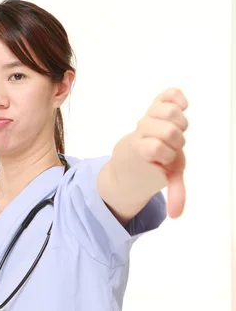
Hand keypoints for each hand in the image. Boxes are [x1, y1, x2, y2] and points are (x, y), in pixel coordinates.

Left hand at [110, 87, 188, 217]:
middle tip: (171, 145)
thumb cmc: (151, 167)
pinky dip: (177, 98)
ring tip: (174, 129)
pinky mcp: (156, 106)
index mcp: (142, 149)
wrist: (131, 157)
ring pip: (169, 111)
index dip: (164, 155)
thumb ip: (175, 192)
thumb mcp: (165, 179)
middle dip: (174, 140)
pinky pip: (169, 94)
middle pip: (168, 130)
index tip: (163, 161)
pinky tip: (181, 106)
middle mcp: (143, 131)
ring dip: (177, 122)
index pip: (155, 147)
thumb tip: (176, 216)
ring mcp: (149, 117)